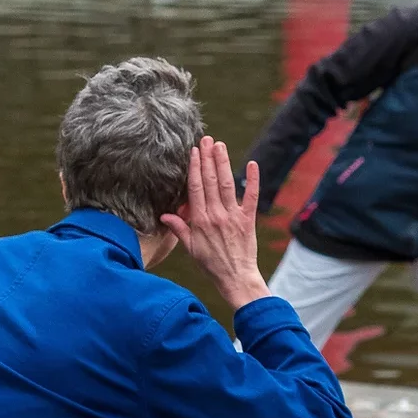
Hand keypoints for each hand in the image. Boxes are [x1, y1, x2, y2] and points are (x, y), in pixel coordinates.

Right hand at [161, 136, 272, 310]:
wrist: (236, 278)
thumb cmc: (211, 265)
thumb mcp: (190, 248)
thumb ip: (179, 228)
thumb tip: (164, 215)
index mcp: (200, 220)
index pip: (196, 188)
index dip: (195, 168)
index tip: (194, 151)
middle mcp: (216, 215)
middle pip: (211, 181)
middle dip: (208, 158)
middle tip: (207, 139)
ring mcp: (233, 216)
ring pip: (227, 184)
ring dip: (223, 163)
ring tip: (220, 146)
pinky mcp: (248, 220)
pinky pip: (252, 197)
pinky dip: (253, 180)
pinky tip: (252, 164)